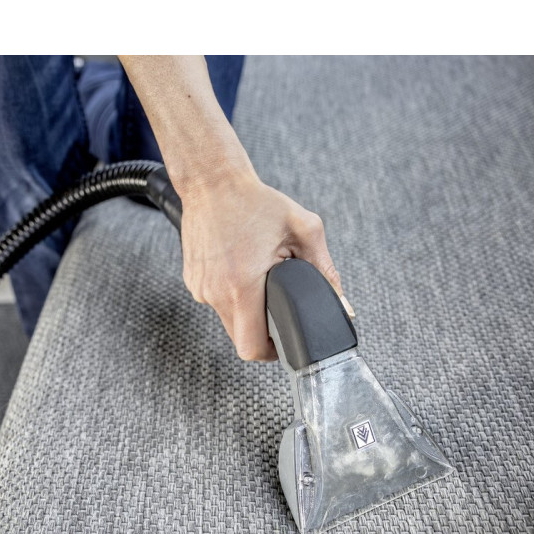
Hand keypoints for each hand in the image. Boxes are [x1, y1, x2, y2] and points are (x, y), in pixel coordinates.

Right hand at [179, 166, 350, 360]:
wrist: (211, 181)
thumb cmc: (254, 201)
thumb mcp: (303, 230)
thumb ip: (325, 271)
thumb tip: (341, 304)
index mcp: (242, 285)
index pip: (252, 348)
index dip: (272, 352)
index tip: (283, 341)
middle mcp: (215, 292)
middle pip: (240, 338)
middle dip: (261, 330)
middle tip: (275, 306)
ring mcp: (199, 287)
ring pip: (227, 320)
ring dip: (245, 310)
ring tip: (256, 278)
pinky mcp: (191, 280)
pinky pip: (215, 301)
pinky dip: (229, 294)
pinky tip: (239, 268)